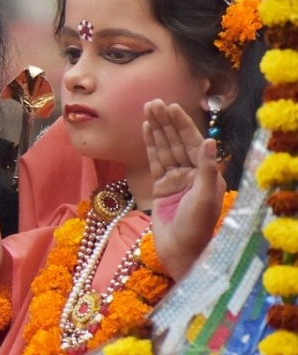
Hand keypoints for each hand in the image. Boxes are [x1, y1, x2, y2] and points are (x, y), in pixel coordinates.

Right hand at [143, 99, 224, 279]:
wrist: (180, 252)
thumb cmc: (196, 228)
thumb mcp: (204, 197)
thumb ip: (205, 168)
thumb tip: (209, 140)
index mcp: (206, 174)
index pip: (192, 142)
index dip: (182, 124)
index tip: (171, 107)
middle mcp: (192, 173)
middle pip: (176, 141)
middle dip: (166, 122)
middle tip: (154, 102)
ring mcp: (175, 179)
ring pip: (164, 148)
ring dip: (156, 129)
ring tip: (148, 110)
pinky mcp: (160, 187)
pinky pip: (155, 161)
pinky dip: (150, 145)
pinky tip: (146, 130)